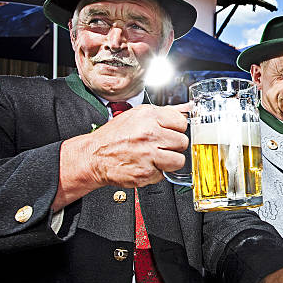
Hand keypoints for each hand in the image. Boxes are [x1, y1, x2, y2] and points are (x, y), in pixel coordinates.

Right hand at [53, 103, 190, 209]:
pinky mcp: (146, 173)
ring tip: (156, 156)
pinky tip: (146, 165)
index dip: (176, 129)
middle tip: (160, 145)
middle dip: (173, 145)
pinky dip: (156, 172)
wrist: (94, 156)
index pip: (182, 123)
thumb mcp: (138, 115)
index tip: (169, 131)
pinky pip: (164, 174)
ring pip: (178, 160)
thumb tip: (187, 108)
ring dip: (169, 160)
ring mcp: (148, 155)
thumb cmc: (115, 135)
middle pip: (182, 142)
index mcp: (149, 117)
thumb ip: (164, 113)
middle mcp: (150, 134)